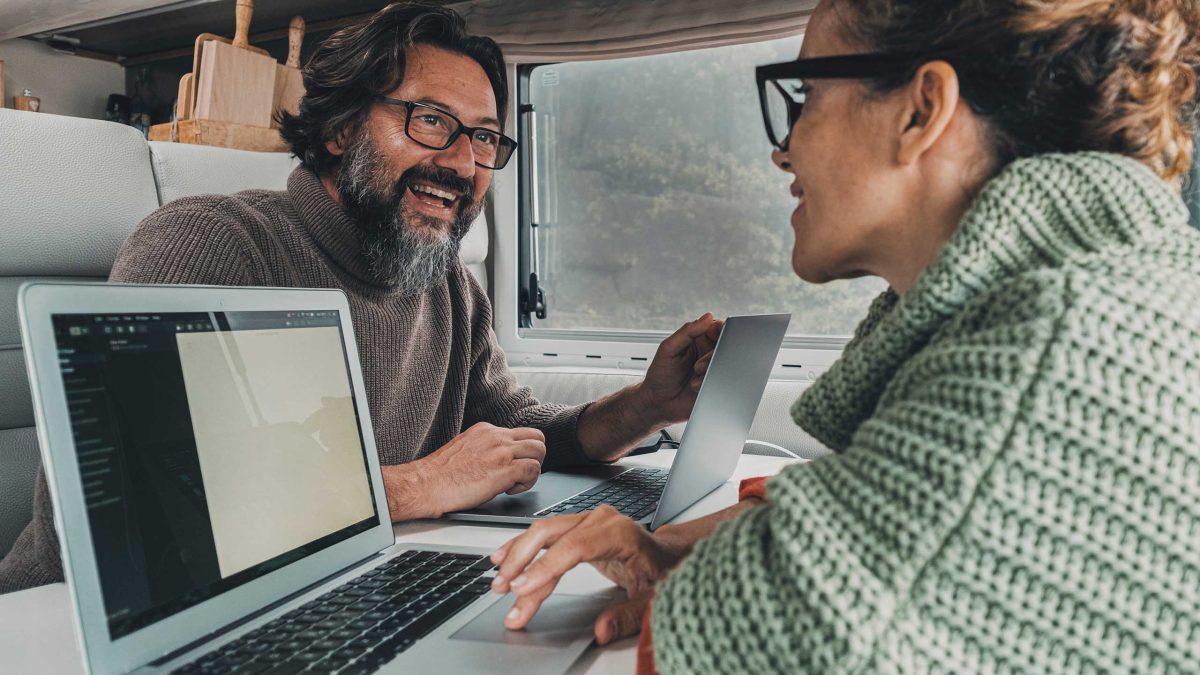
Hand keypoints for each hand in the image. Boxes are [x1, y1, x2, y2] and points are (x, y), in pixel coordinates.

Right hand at [382, 422, 545, 519]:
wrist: (424, 485)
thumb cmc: (438, 475)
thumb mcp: (464, 449)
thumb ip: (484, 448)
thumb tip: (497, 459)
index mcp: (485, 430)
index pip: (520, 433)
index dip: (521, 451)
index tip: (512, 465)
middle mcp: (496, 436)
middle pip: (536, 437)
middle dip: (534, 457)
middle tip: (520, 473)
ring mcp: (501, 451)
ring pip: (539, 451)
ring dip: (533, 470)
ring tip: (515, 483)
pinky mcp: (504, 469)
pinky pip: (533, 470)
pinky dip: (527, 483)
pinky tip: (509, 490)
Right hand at [489, 505, 687, 642]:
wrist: (671, 554)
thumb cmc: (665, 571)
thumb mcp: (654, 598)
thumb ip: (629, 616)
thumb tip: (602, 631)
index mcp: (618, 532)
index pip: (572, 547)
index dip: (544, 567)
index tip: (522, 588)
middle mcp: (600, 520)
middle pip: (549, 535)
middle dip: (521, 563)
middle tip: (502, 590)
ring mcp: (588, 521)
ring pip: (543, 533)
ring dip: (517, 556)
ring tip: (498, 581)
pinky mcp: (579, 528)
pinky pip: (546, 535)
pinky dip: (524, 548)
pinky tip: (505, 557)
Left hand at [638, 313, 722, 425]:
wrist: (659, 404)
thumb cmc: (660, 374)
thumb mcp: (668, 348)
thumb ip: (687, 331)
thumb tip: (707, 317)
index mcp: (698, 340)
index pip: (716, 328)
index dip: (721, 329)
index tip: (719, 333)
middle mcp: (708, 353)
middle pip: (725, 345)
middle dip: (714, 354)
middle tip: (698, 365)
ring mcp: (713, 369)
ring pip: (726, 363)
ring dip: (711, 369)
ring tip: (694, 376)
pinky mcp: (716, 385)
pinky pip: (724, 380)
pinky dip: (710, 382)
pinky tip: (696, 387)